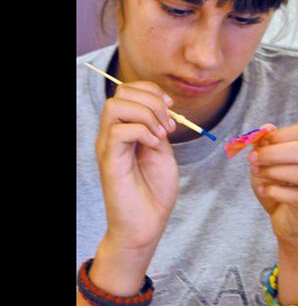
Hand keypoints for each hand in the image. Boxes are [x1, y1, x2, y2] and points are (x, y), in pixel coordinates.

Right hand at [95, 81, 178, 251]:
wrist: (147, 223)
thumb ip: (158, 126)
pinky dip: (143, 131)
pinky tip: (154, 144)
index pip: (128, 91)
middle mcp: (111, 134)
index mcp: (124, 128)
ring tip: (161, 135)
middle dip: (151, 100)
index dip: (151, 91)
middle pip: (121, 93)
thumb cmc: (154, 189)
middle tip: (169, 124)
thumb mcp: (162, 149)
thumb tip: (161, 107)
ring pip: (115, 106)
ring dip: (146, 114)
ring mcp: (108, 146)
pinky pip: (119, 130)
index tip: (172, 107)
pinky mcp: (109, 161)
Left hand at [249, 122, 297, 246]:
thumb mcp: (266, 162)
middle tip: (253, 159)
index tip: (261, 142)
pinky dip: (276, 191)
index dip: (282, 134)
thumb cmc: (279, 186)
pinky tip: (264, 190)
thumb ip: (266, 145)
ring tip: (258, 174)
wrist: (289, 222)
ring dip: (277, 171)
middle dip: (276, 153)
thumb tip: (266, 128)